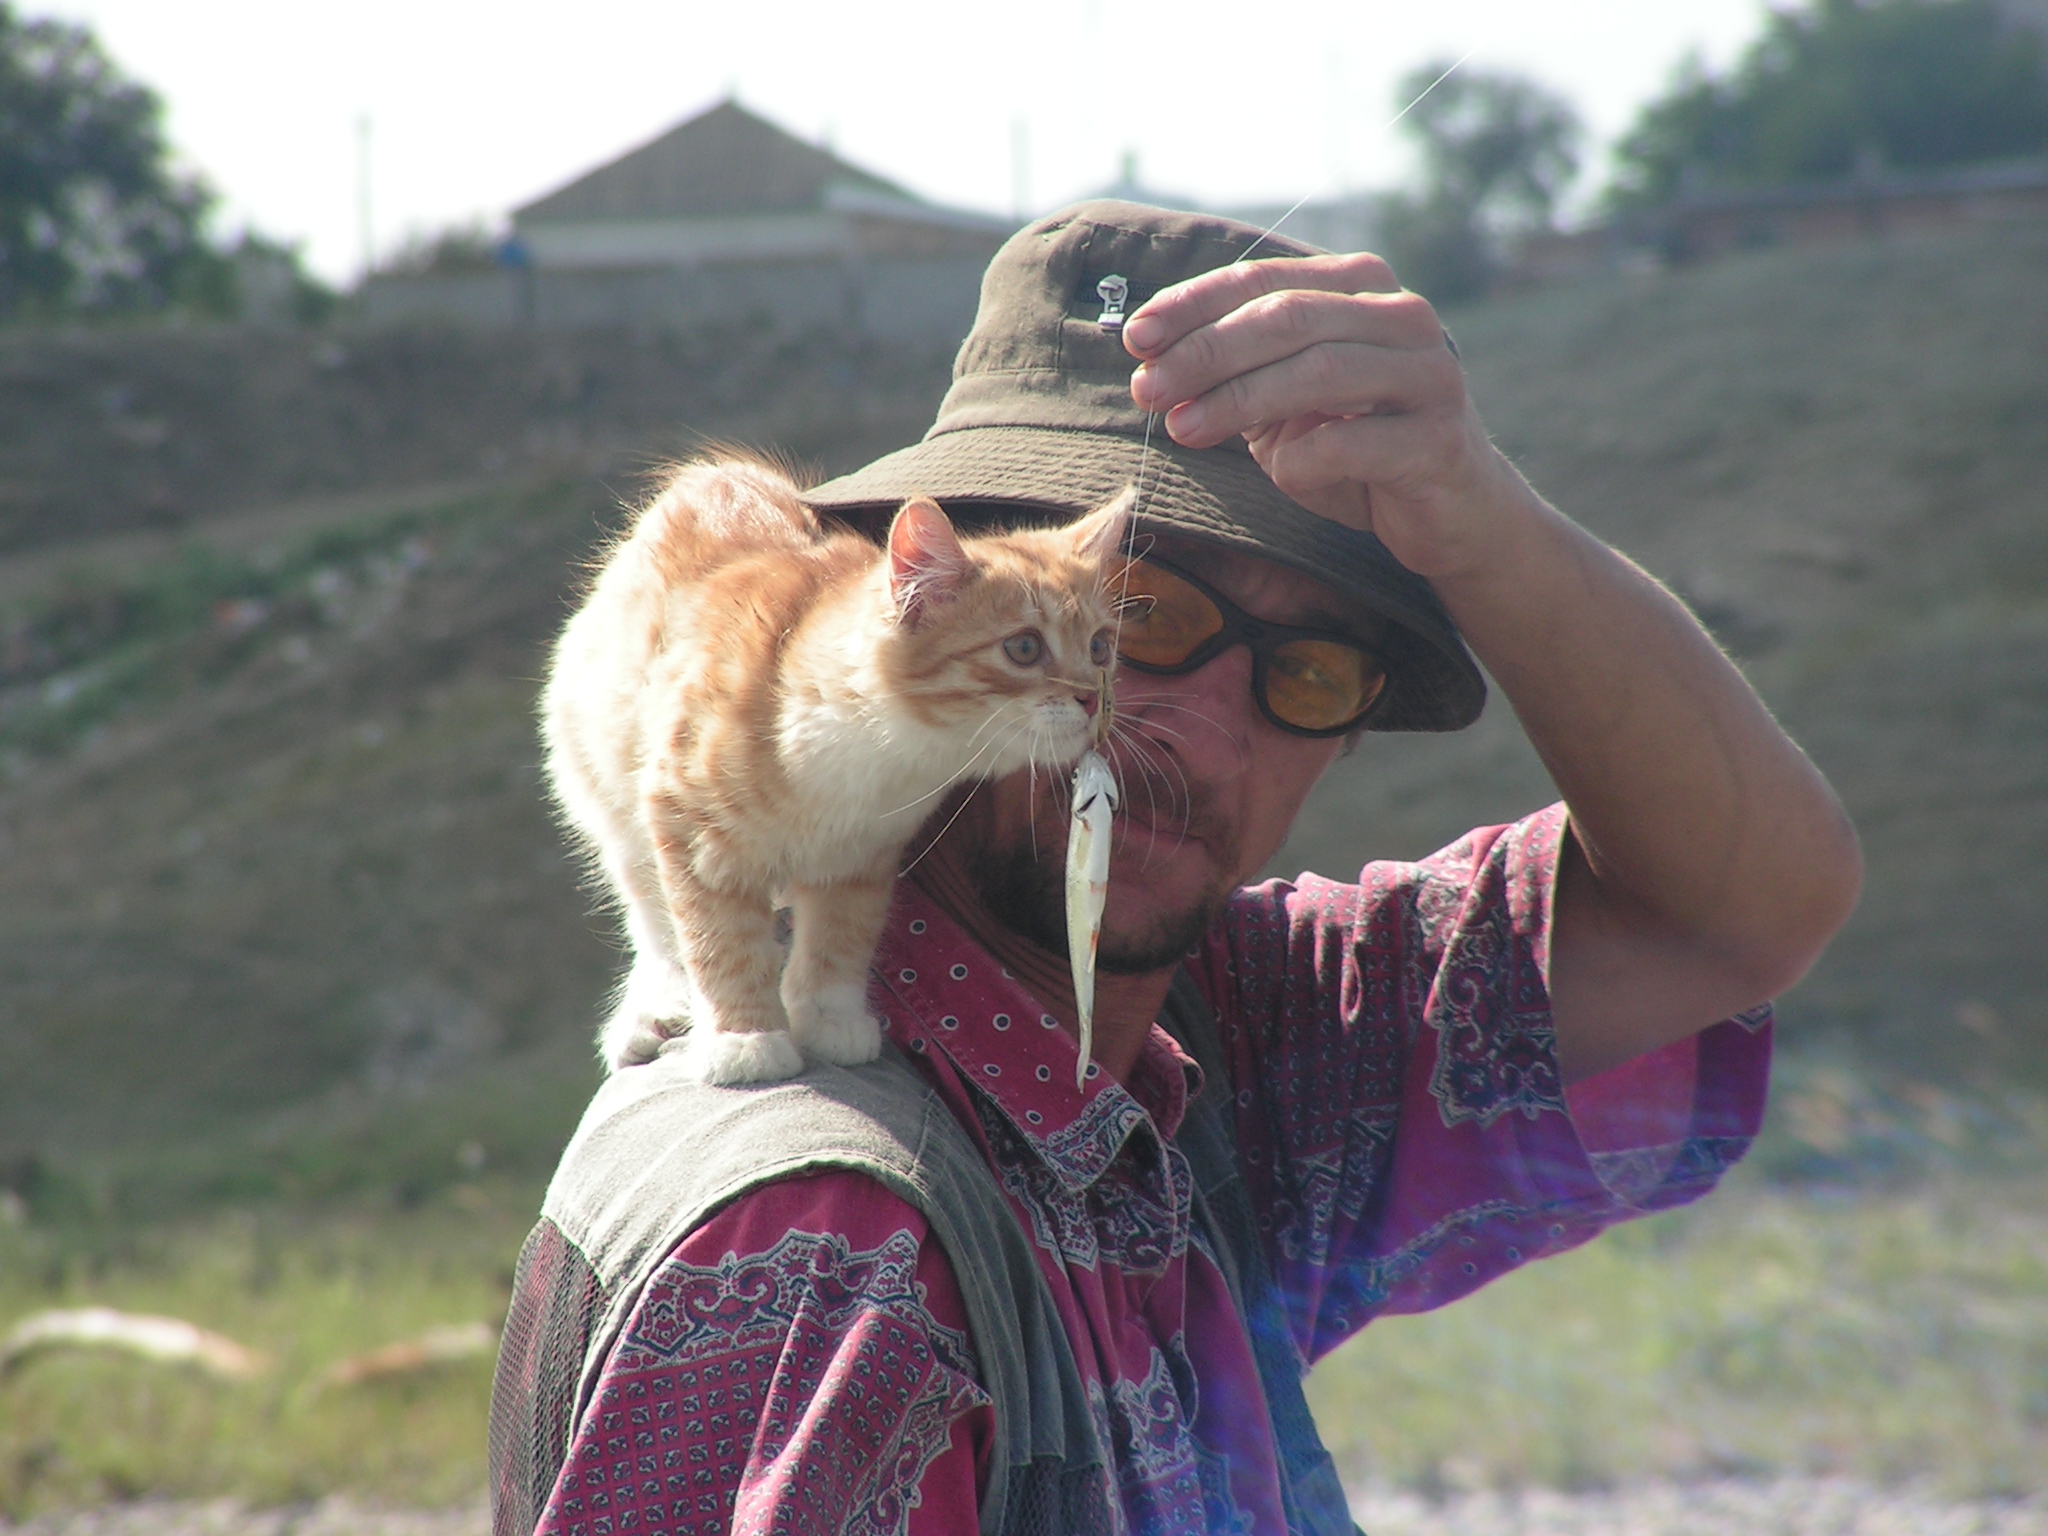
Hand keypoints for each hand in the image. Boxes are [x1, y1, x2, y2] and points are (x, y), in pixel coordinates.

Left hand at [1122, 252, 1526, 581]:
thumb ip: (1237, 370)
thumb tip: (1148, 355)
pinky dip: (1299, 458)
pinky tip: (1276, 472)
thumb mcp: (1287, 402)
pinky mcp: (1438, 440)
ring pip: (1318, 371)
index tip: (1136, 337)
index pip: (1265, 280)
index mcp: (1363, 288)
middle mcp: (1403, 317)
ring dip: (1237, 400)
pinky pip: (1350, 441)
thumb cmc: (1356, 450)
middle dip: (1206, 352)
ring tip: (1181, 428)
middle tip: (1147, 388)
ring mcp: (1428, 375)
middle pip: (1287, 318)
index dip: (1195, 305)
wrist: (1450, 512)